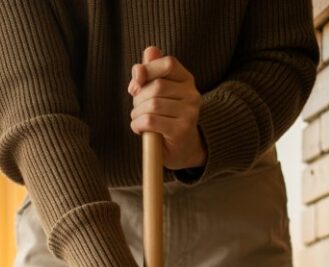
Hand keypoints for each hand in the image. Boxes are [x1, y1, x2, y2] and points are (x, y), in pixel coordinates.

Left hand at [128, 45, 205, 171]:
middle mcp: (192, 95)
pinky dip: (138, 125)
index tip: (135, 85)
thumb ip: (151, 72)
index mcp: (187, 80)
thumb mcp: (158, 93)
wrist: (182, 149)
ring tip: (138, 120)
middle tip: (137, 110)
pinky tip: (140, 129)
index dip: (148, 70)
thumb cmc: (166, 118)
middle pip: (156, 87)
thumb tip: (147, 55)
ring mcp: (189, 113)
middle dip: (139, 98)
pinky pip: (151, 121)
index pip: (168, 63)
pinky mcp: (181, 131)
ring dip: (137, 114)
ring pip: (152, 105)